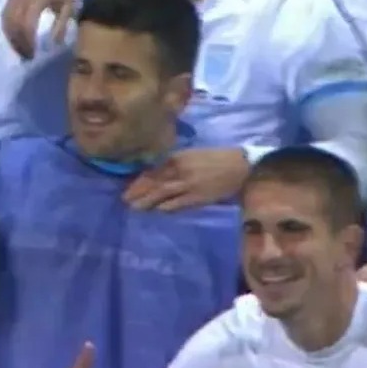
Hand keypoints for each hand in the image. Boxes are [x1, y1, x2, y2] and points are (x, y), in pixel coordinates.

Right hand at [2, 0, 83, 58]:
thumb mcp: (68, 5)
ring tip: (19, 47)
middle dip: (18, 42)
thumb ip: (60, 25)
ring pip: (6, 18)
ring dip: (11, 35)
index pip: (26, 25)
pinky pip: (5, 10)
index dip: (28, 42)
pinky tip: (14, 34)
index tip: (33, 54)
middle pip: (13, 24)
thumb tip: (54, 44)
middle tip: (25, 55)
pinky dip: (8, 25)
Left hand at [124, 148, 249, 211]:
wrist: (241, 166)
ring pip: (161, 194)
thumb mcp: (193, 155)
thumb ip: (175, 164)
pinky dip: (165, 208)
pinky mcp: (197, 198)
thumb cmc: (217, 159)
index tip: (130, 189)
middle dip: (138, 192)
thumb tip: (158, 175)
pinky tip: (158, 212)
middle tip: (126, 201)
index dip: (139, 181)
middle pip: (153, 183)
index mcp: (178, 157)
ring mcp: (188, 185)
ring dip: (146, 202)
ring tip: (135, 208)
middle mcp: (179, 170)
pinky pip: (176, 204)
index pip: (153, 170)